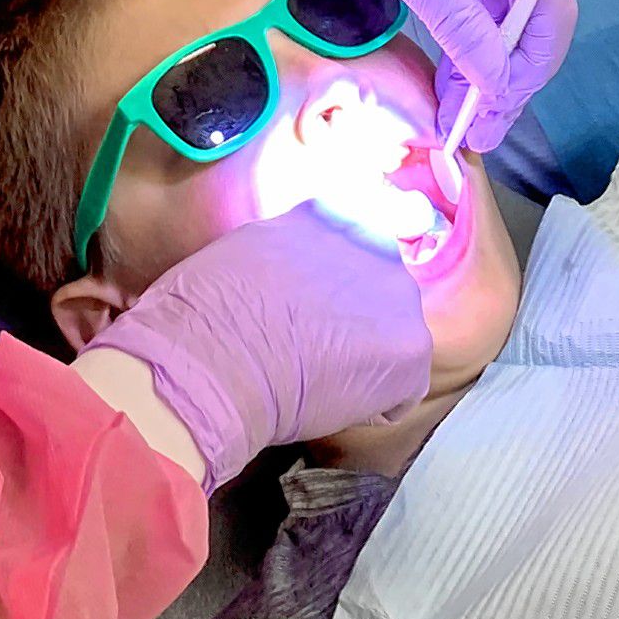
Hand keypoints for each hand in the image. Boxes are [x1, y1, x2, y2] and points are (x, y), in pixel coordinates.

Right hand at [86, 205, 431, 490]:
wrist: (213, 359)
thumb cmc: (206, 310)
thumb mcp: (247, 249)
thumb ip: (289, 249)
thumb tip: (296, 270)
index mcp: (335, 213)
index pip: (354, 246)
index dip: (332, 288)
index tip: (309, 310)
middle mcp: (378, 244)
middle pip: (379, 294)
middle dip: (355, 321)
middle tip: (309, 347)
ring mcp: (400, 297)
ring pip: (392, 340)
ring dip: (366, 360)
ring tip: (317, 378)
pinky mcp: (412, 352)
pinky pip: (400, 390)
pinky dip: (371, 405)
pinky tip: (330, 403)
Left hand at [221, 0, 575, 152]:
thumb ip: (468, 35)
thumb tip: (499, 88)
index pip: (550, 13)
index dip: (528, 72)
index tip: (493, 116)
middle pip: (534, 17)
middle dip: (507, 77)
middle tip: (477, 129)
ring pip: (507, 15)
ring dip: (486, 65)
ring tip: (459, 114)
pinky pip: (484, 0)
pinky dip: (470, 40)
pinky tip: (455, 78)